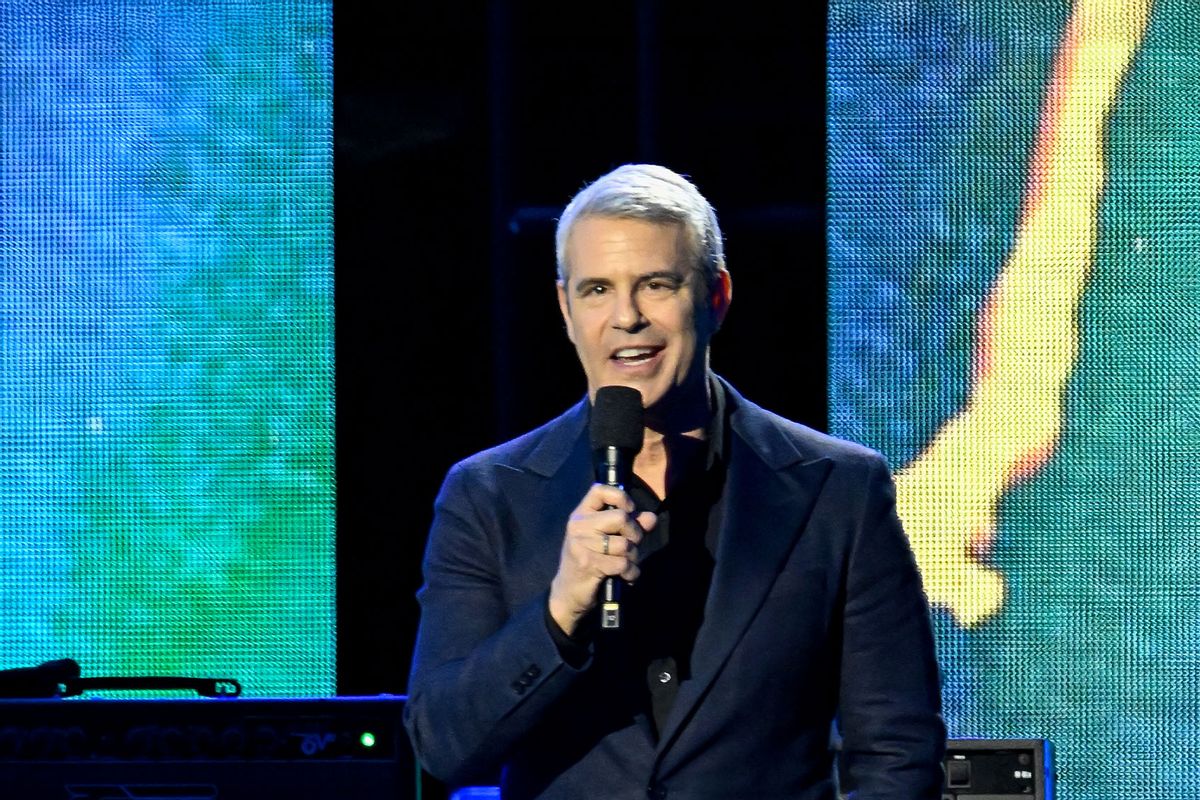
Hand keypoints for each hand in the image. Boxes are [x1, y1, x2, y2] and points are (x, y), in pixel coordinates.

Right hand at [548, 483, 656, 634]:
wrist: (568, 593)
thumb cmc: (590, 562)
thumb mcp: (608, 540)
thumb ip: (631, 526)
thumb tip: (652, 518)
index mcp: (581, 514)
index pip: (600, 490)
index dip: (621, 497)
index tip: (629, 512)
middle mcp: (579, 525)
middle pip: (621, 517)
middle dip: (635, 534)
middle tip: (631, 546)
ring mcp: (581, 544)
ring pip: (625, 544)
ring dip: (633, 557)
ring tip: (626, 564)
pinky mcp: (588, 563)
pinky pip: (623, 563)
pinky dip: (631, 572)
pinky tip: (626, 576)